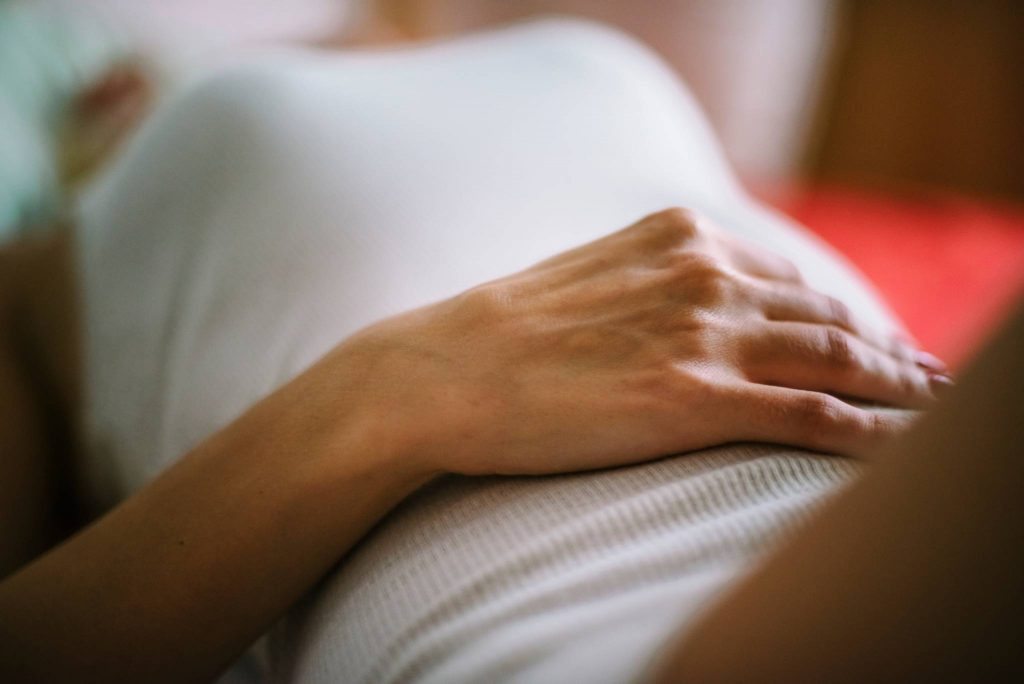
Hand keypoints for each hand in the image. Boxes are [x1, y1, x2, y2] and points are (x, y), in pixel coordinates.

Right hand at [337, 208, 940, 476]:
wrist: (440, 372)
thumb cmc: (502, 335)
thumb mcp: (589, 279)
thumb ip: (649, 283)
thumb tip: (686, 312)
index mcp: (678, 239)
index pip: (789, 280)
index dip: (838, 315)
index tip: (864, 343)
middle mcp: (704, 277)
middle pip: (828, 318)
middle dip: (885, 351)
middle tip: (923, 380)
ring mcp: (703, 336)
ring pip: (837, 361)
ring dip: (897, 388)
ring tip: (928, 409)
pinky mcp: (693, 399)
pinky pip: (812, 416)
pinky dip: (868, 432)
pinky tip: (896, 448)